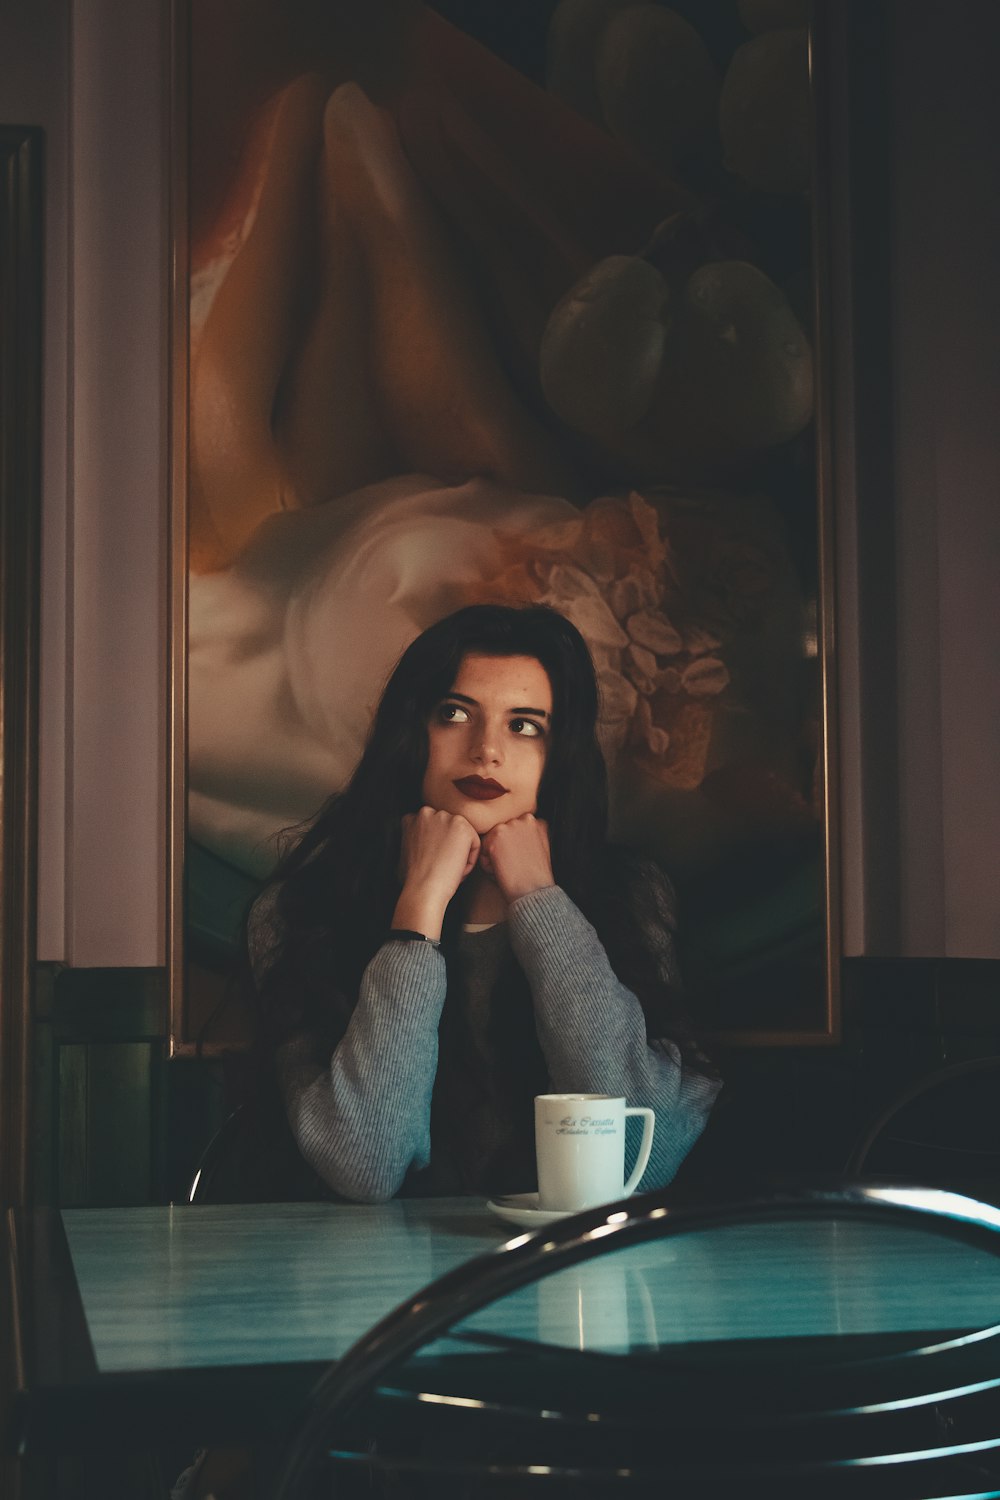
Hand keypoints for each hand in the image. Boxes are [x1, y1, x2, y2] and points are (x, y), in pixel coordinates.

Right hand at [392, 807, 480, 938]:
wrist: (422, 889)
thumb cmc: (414, 880)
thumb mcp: (407, 852)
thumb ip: (417, 839)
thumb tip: (427, 843)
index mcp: (412, 818)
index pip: (436, 831)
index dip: (437, 849)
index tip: (435, 863)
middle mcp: (427, 812)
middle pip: (450, 832)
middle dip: (450, 849)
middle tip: (442, 868)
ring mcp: (445, 817)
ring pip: (463, 838)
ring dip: (460, 855)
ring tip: (448, 870)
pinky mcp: (462, 826)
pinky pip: (475, 844)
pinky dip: (470, 861)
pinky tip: (456, 869)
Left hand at [480, 815, 554, 904]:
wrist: (534, 892)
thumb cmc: (536, 876)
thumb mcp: (539, 848)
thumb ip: (528, 834)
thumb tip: (512, 834)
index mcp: (535, 821)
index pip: (512, 830)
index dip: (513, 847)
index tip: (521, 859)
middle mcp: (523, 819)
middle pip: (500, 833)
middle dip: (502, 849)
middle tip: (515, 865)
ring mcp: (509, 827)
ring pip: (490, 841)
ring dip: (494, 856)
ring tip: (510, 868)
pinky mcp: (496, 838)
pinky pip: (482, 852)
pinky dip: (488, 865)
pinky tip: (503, 871)